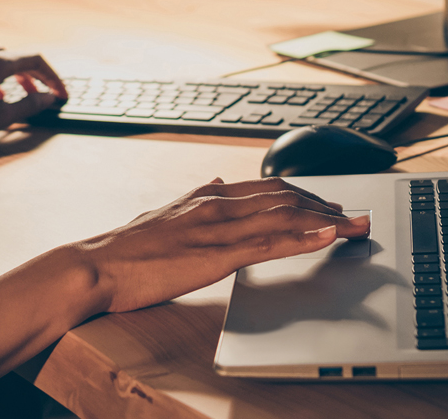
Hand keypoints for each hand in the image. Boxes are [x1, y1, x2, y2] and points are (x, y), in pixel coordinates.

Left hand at [0, 48, 66, 146]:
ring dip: (21, 77)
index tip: (61, 95)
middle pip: (21, 59)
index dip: (53, 78)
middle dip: (39, 77)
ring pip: (5, 62)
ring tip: (27, 97)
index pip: (36, 60)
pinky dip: (3, 80)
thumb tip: (48, 97)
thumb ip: (28, 105)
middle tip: (50, 95)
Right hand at [64, 177, 372, 314]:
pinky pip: (267, 242)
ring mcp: (215, 226)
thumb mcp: (163, 215)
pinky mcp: (214, 254)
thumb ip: (193, 200)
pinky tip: (325, 236)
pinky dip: (302, 237)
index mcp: (203, 194)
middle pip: (284, 196)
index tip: (328, 203)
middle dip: (324, 205)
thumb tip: (214, 181)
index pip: (266, 187)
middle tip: (354, 215)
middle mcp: (214, 203)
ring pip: (283, 215)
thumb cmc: (122, 251)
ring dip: (325, 220)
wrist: (93, 267)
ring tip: (354, 226)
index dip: (304, 194)